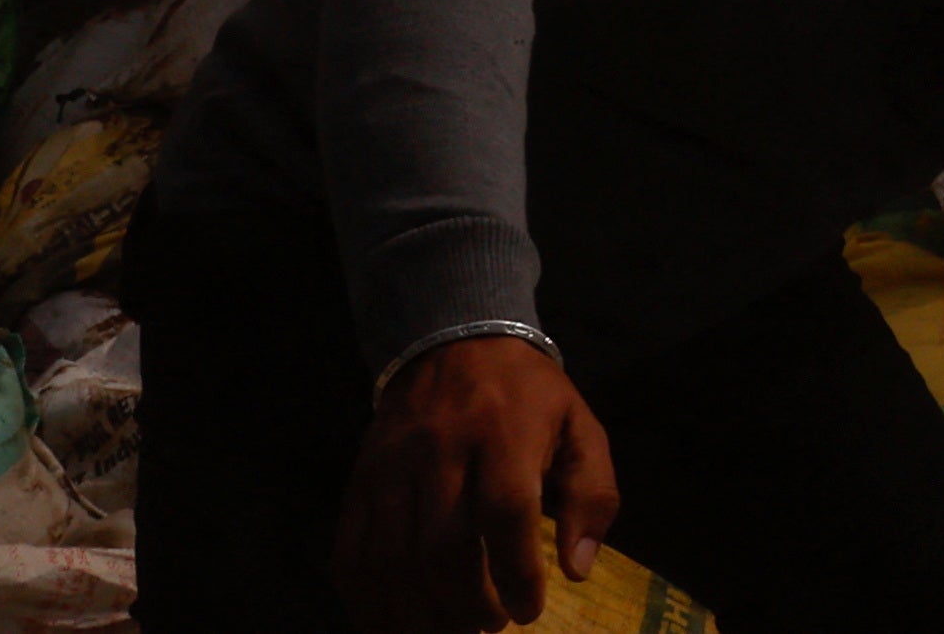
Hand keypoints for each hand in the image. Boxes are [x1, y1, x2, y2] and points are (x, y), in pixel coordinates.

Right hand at [337, 335, 611, 633]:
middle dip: (467, 605)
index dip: (516, 573)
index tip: (528, 611)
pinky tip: (395, 625)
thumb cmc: (526, 396)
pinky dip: (368, 602)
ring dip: (419, 614)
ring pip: (392, 559)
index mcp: (504, 431)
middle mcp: (441, 448)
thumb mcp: (580, 427)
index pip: (504, 511)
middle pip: (442, 547)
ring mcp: (391, 466)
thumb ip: (593, 496)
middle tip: (491, 625)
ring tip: (451, 631)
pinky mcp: (359, 481)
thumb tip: (578, 569)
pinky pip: (350, 553)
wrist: (453, 339)